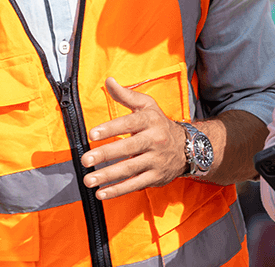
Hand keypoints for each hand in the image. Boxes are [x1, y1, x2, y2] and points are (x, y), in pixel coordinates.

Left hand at [80, 77, 186, 199]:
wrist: (188, 147)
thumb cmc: (160, 124)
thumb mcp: (147, 105)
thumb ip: (126, 95)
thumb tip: (109, 81)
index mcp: (150, 121)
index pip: (129, 124)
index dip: (110, 128)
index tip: (92, 134)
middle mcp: (154, 141)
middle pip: (128, 148)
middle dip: (105, 155)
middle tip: (85, 159)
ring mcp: (155, 161)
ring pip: (130, 169)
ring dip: (108, 176)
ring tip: (89, 179)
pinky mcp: (155, 177)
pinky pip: (135, 184)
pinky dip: (118, 190)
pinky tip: (102, 193)